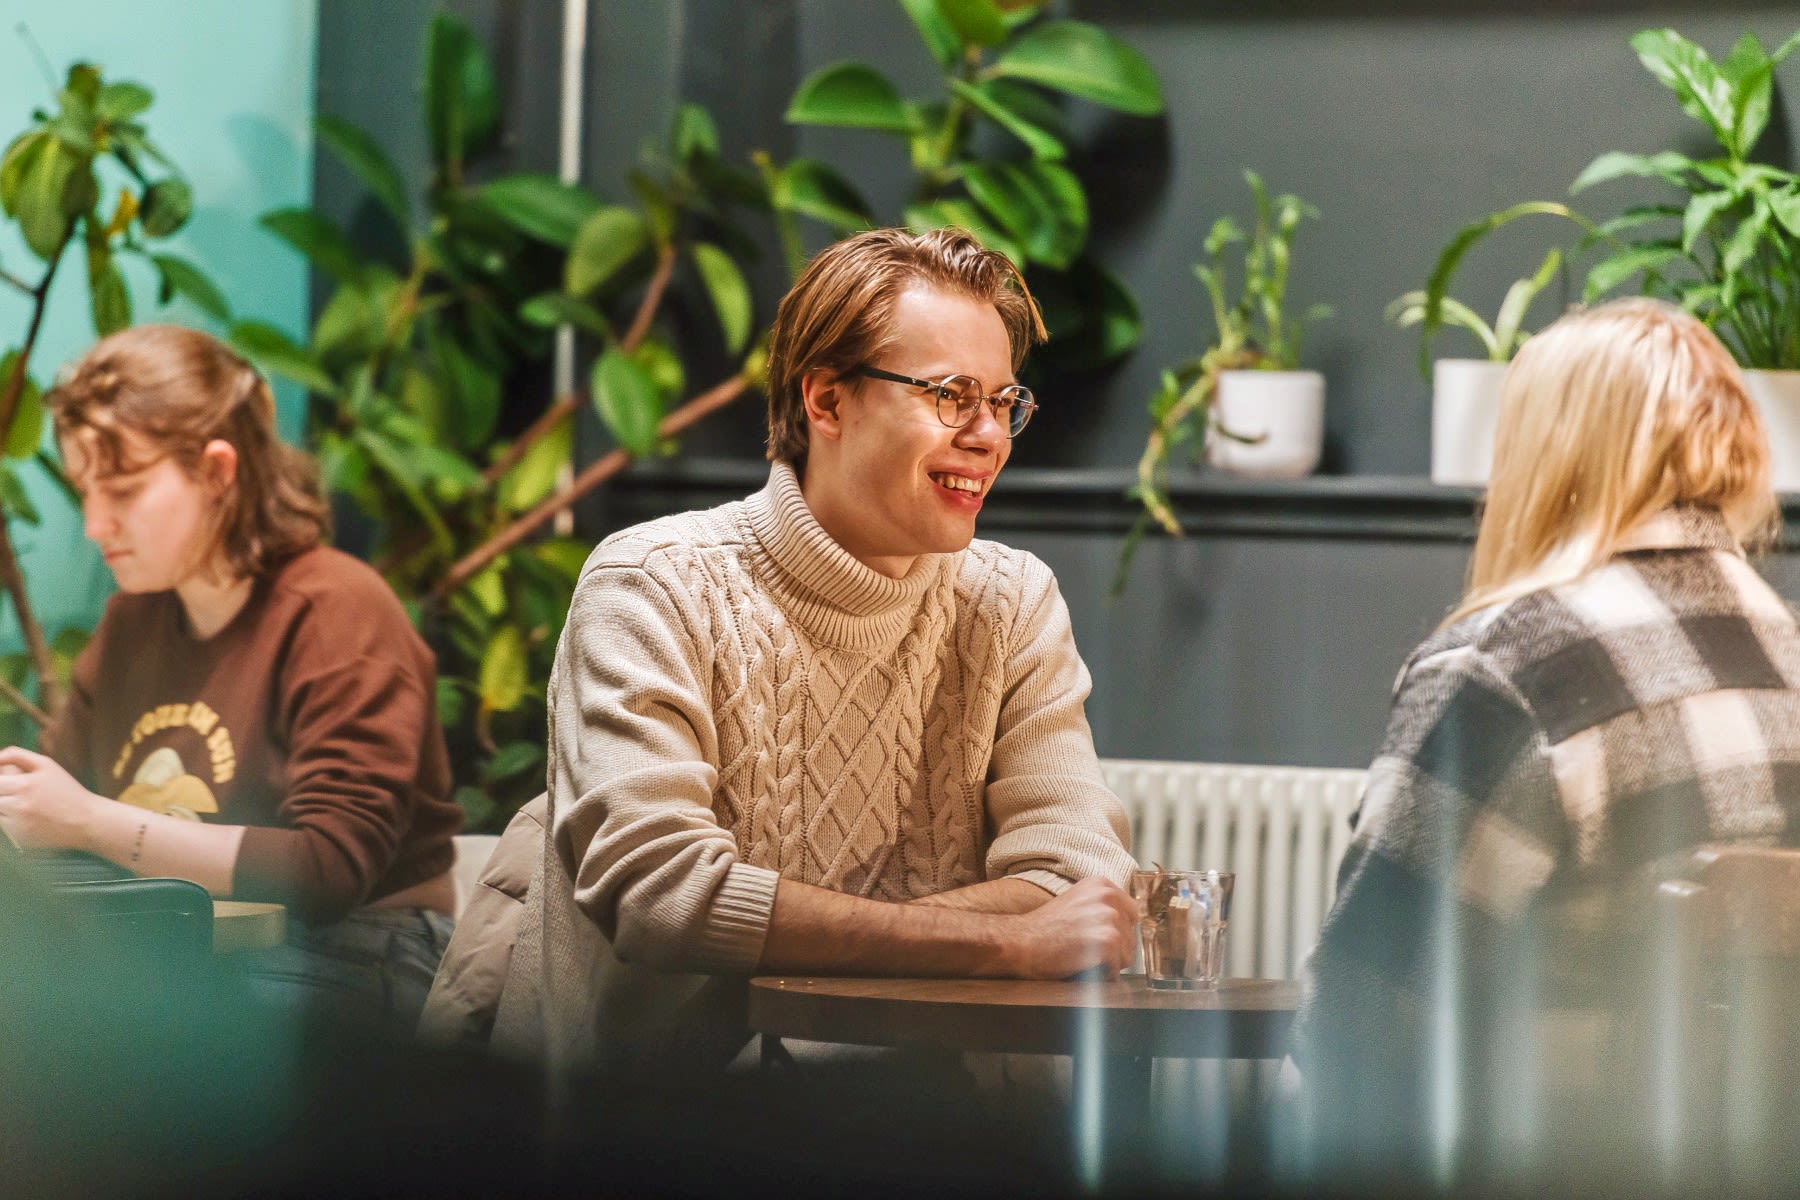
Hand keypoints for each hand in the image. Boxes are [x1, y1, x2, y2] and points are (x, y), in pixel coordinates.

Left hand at [0, 747, 107, 852]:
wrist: (87, 822)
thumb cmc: (67, 790)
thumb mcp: (46, 765)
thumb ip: (16, 755)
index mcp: (24, 785)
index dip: (1, 780)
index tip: (9, 781)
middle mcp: (18, 807)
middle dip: (4, 793)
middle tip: (22, 791)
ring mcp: (17, 826)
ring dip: (6, 807)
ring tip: (29, 805)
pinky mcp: (18, 839)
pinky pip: (4, 826)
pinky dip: (13, 821)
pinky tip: (32, 818)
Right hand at [1008, 876, 1137, 979]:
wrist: (1021, 942)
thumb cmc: (1044, 929)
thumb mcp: (1076, 903)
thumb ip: (1101, 907)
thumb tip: (1126, 924)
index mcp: (1101, 884)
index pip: (1130, 913)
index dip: (1115, 930)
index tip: (1095, 936)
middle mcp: (1107, 896)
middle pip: (1130, 934)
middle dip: (1113, 948)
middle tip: (1085, 948)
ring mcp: (1108, 917)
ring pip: (1127, 953)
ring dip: (1108, 961)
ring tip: (1082, 956)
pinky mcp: (1108, 940)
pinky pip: (1118, 966)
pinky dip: (1103, 973)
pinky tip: (1083, 965)